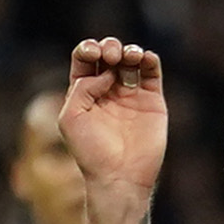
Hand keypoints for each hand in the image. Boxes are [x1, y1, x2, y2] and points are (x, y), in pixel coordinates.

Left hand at [59, 37, 166, 191]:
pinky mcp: (152, 102)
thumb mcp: (70, 117)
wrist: (120, 177)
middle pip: (108, 54)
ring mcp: (131, 95)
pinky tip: (143, 58)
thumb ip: (82, 87)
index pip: (85, 59)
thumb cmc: (91, 151)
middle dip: (109, 47)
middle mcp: (108, 91)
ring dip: (129, 50)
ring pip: (131, 59)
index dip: (88, 48)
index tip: (93, 55)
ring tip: (128, 56)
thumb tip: (107, 73)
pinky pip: (152, 72)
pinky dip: (149, 59)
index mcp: (84, 93)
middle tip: (111, 57)